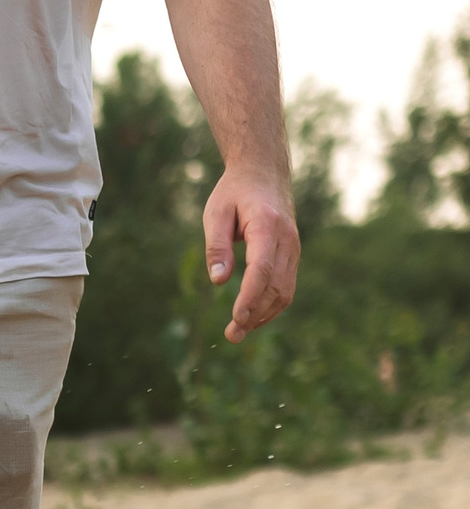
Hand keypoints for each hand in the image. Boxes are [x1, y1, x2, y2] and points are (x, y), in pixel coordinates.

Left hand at [203, 168, 298, 342]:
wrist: (264, 173)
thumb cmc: (234, 192)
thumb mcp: (215, 213)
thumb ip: (216, 247)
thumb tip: (218, 281)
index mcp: (266, 226)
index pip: (262, 269)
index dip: (250, 296)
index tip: (236, 318)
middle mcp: (287, 239)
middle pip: (276, 285)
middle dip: (255, 313)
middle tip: (231, 335)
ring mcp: (293, 247)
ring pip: (285, 290)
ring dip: (263, 315)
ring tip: (238, 332)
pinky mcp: (292, 255)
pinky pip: (286, 286)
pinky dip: (271, 305)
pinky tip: (251, 318)